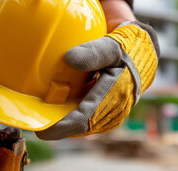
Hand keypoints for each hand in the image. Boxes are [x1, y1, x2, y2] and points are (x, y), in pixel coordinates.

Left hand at [36, 21, 159, 139]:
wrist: (142, 53)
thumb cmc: (127, 49)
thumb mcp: (111, 46)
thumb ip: (93, 52)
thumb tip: (68, 58)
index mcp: (116, 96)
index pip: (85, 119)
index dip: (63, 127)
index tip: (42, 131)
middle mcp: (114, 109)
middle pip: (81, 127)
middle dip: (59, 128)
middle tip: (36, 123)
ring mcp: (112, 112)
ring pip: (83, 125)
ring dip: (64, 123)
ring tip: (43, 118)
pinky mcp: (108, 110)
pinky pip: (87, 119)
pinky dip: (72, 116)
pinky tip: (59, 109)